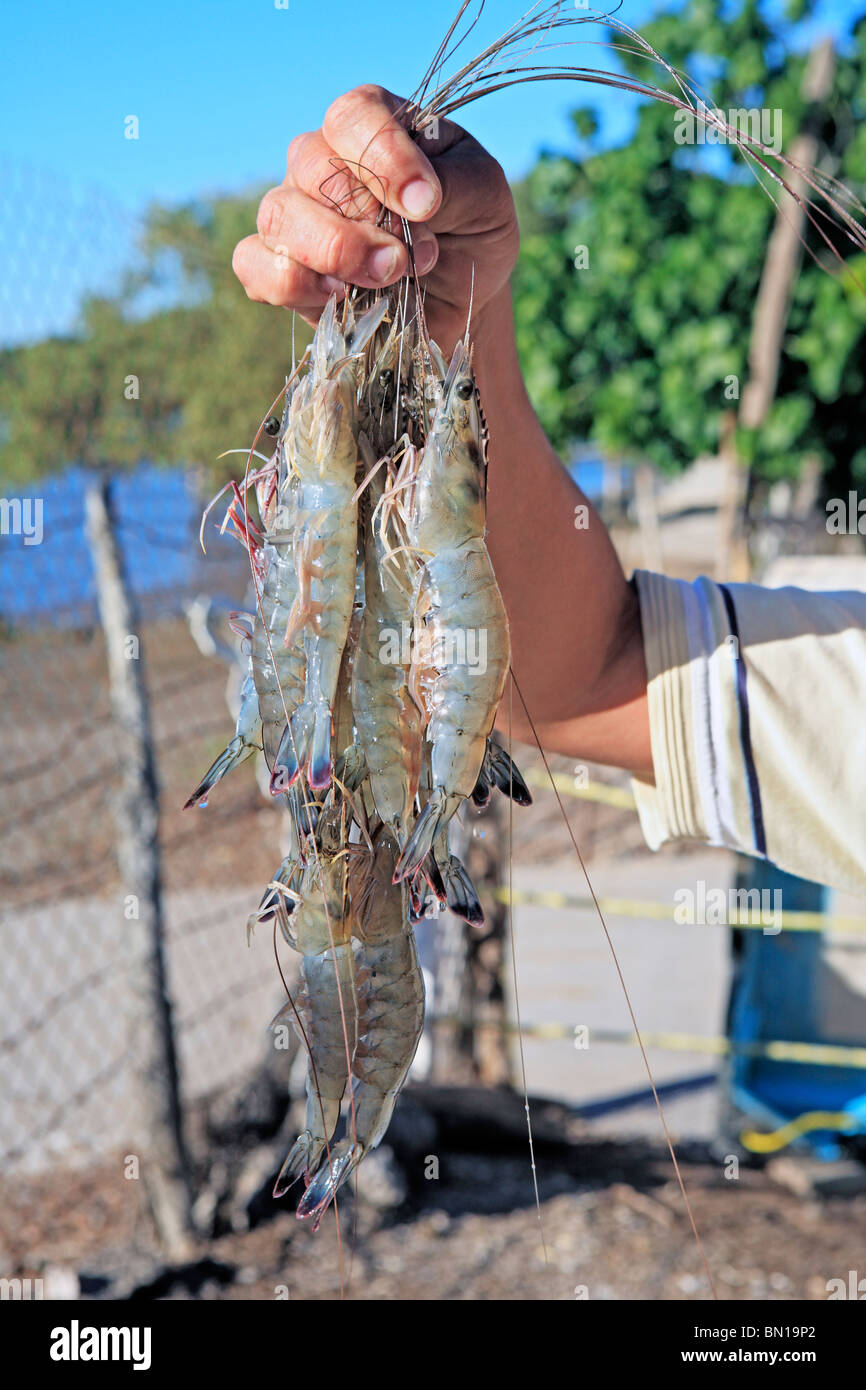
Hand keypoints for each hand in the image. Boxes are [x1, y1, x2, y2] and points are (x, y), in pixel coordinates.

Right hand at [232, 84, 518, 352]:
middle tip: (418, 256)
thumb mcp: (487, 202)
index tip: (426, 204)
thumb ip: (458, 188)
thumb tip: (418, 200)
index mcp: (373, 126)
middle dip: (366, 220)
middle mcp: (322, 161)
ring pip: (280, 215)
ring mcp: (295, 214)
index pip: (353, 116)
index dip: (383, 157)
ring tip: (388, 277)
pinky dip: (293, 284)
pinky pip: (255, 266)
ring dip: (335, 252)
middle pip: (310, 165)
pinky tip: (339, 296)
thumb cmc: (471, 236)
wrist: (459, 302)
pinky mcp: (280, 268)